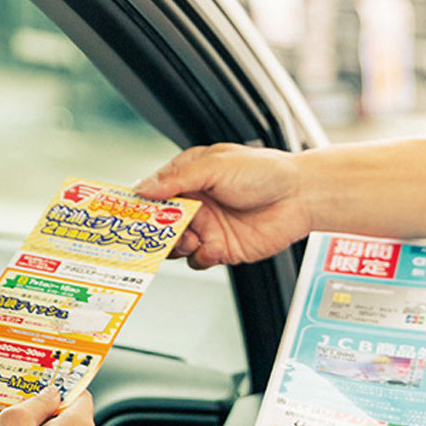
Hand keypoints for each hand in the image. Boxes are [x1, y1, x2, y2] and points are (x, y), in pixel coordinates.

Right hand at [134, 144, 311, 269]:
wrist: (300, 196)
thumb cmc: (265, 171)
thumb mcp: (216, 165)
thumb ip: (178, 178)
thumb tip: (143, 188)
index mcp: (189, 178)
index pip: (153, 193)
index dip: (139, 204)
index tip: (126, 214)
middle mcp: (196, 203)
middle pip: (159, 224)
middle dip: (154, 230)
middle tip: (156, 233)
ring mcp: (207, 227)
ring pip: (175, 245)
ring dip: (176, 245)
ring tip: (190, 238)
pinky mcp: (222, 249)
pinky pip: (198, 260)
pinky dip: (200, 257)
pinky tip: (212, 247)